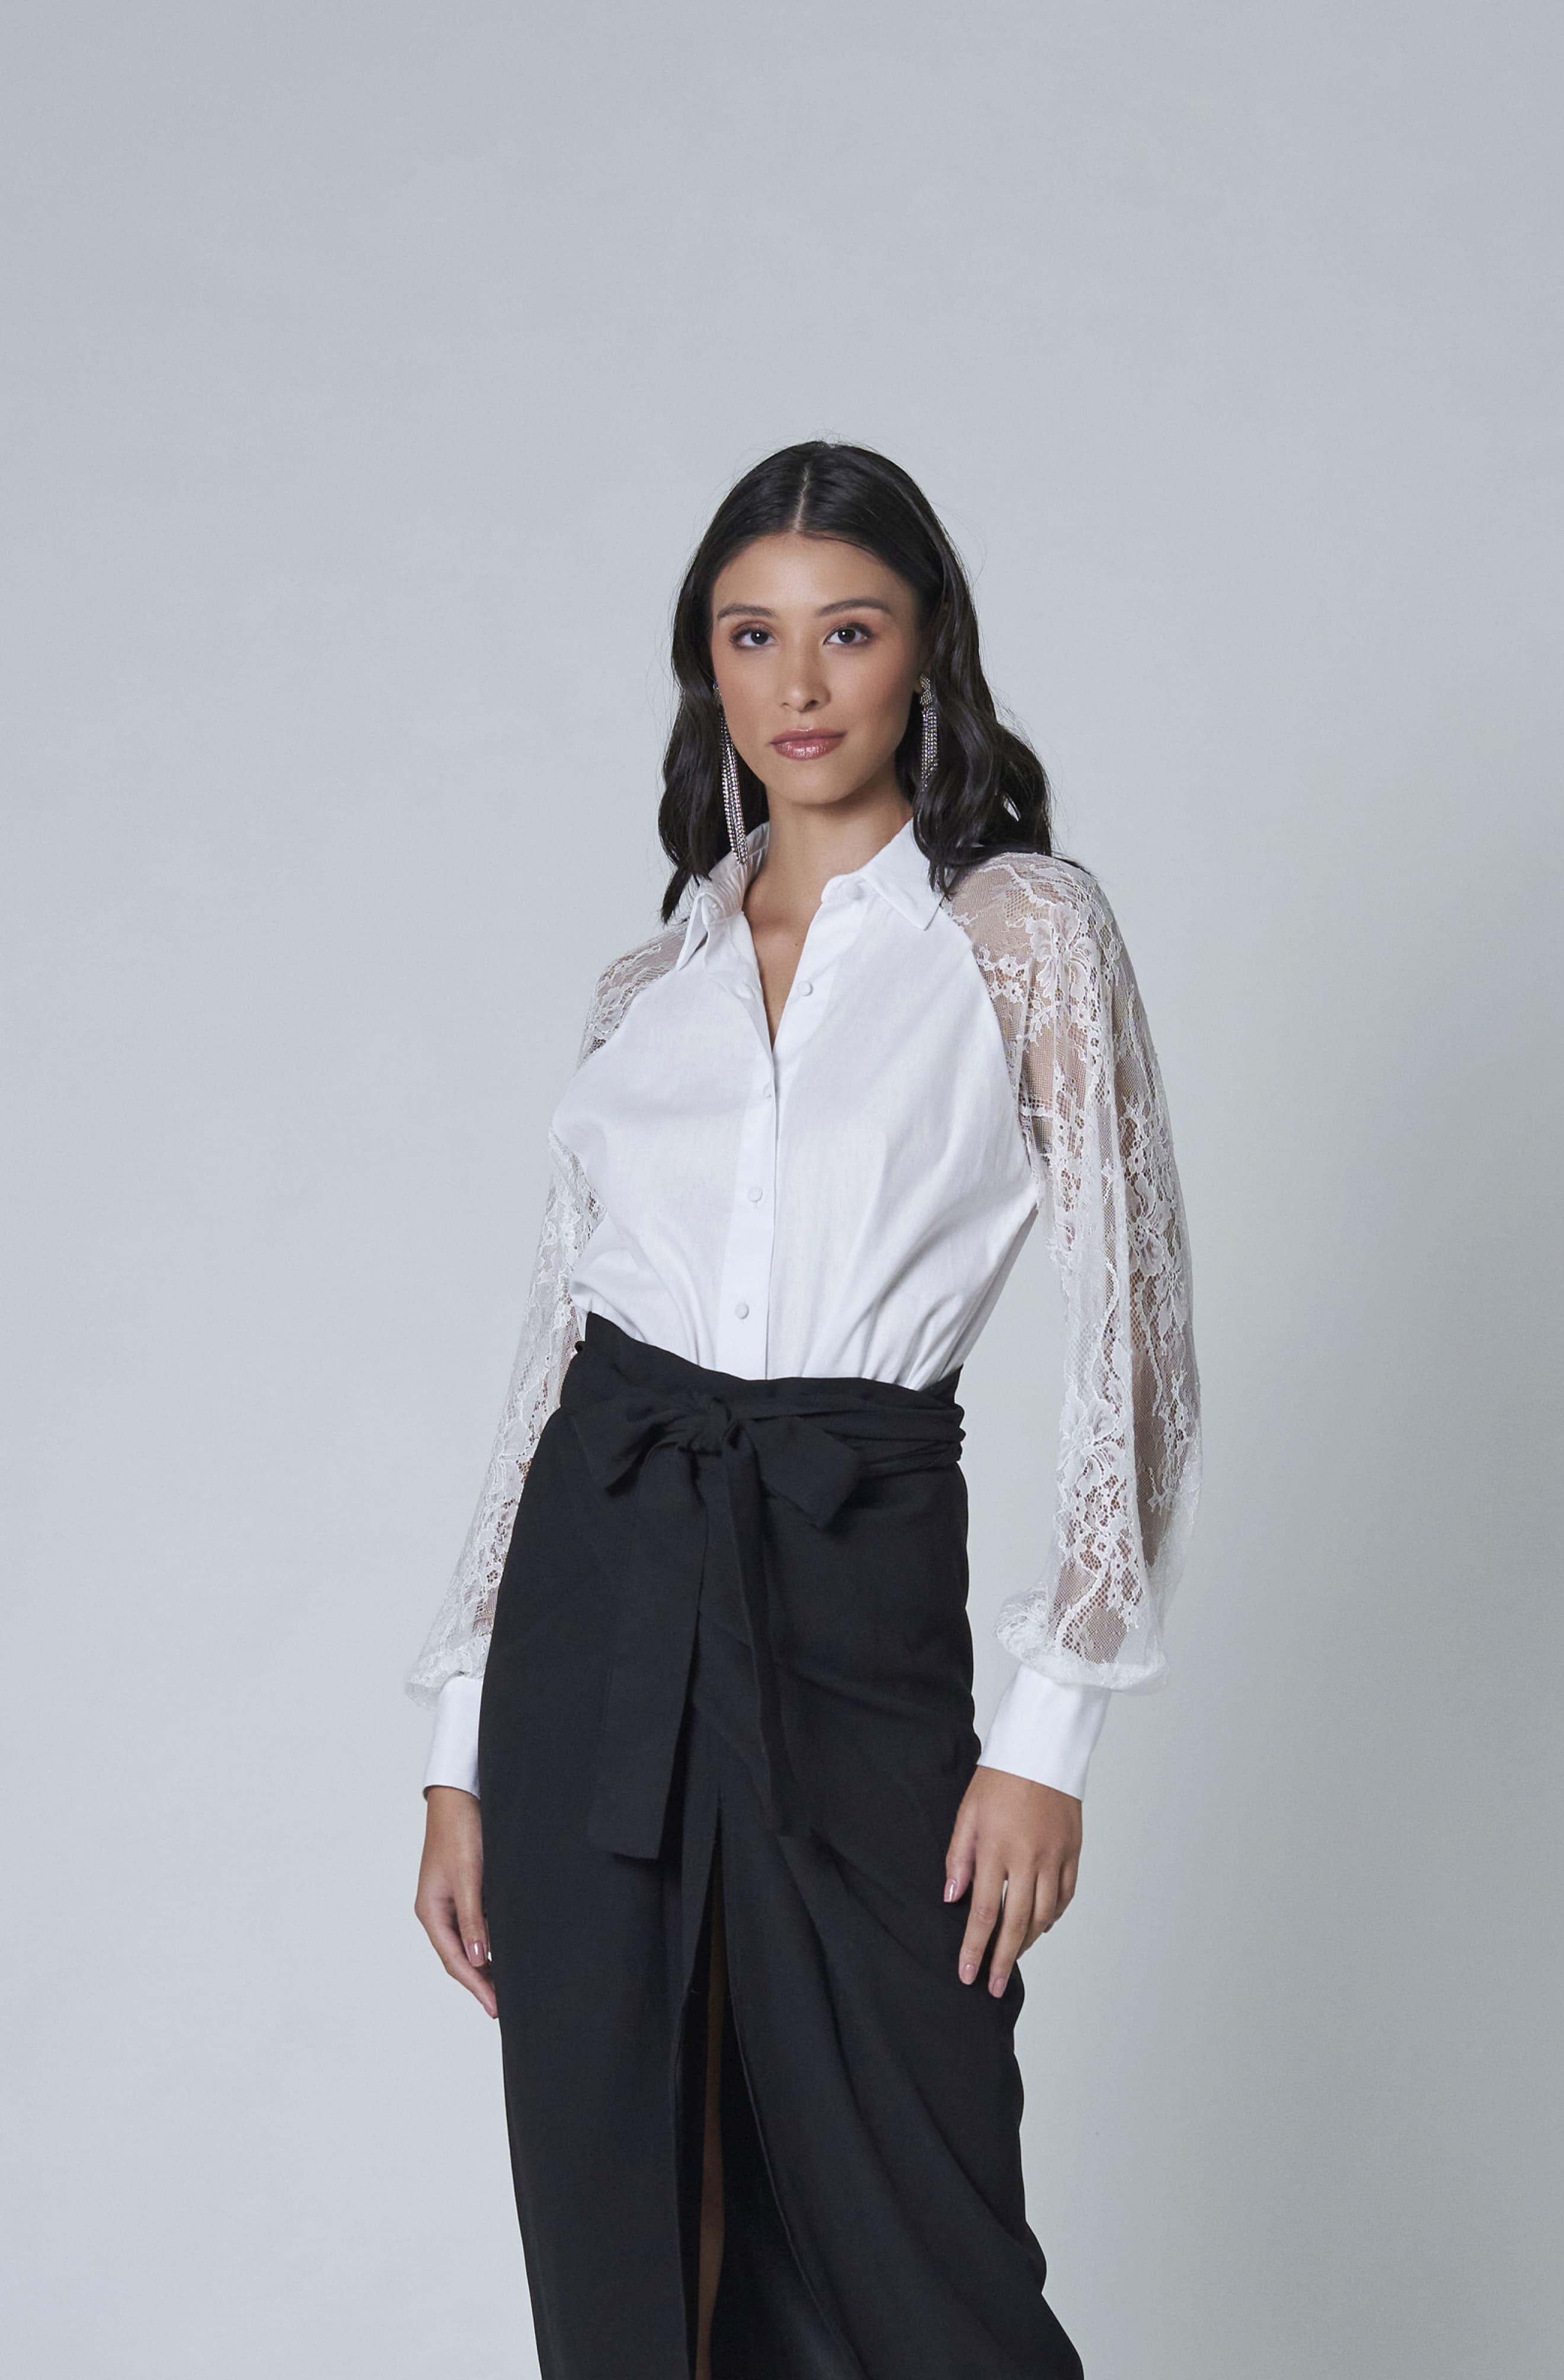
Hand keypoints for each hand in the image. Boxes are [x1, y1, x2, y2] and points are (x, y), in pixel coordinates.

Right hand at [415, 1785, 495, 2017]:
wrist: (460, 1796)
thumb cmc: (460, 1832)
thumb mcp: (468, 1878)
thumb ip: (474, 1920)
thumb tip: (480, 1960)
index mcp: (431, 1911)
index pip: (454, 1959)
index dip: (475, 1985)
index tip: (495, 2006)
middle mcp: (438, 1910)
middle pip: (458, 1956)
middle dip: (479, 1980)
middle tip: (503, 2003)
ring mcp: (450, 1900)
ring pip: (467, 1942)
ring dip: (484, 1963)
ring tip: (506, 1985)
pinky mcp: (464, 1889)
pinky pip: (475, 1925)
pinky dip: (488, 1941)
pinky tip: (503, 1950)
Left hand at [944, 1765, 1082, 1995]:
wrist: (1042, 1748)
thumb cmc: (999, 1778)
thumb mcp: (967, 1813)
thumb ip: (959, 1857)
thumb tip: (952, 1897)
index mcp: (996, 1849)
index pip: (982, 1913)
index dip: (974, 1949)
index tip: (967, 1975)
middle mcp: (1027, 1859)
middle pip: (1015, 1924)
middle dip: (1001, 1960)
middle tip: (992, 1986)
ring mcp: (1054, 1857)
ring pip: (1043, 1915)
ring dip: (1027, 1941)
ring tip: (1012, 1955)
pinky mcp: (1073, 1851)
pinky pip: (1065, 1896)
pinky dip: (1053, 1916)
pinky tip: (1041, 1925)